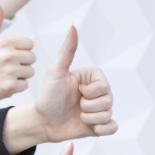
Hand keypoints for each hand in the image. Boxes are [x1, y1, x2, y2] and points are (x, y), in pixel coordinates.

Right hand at [0, 2, 34, 116]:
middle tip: (6, 67)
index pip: (29, 44)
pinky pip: (25, 85)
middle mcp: (8, 55)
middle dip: (22, 63)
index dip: (21, 51)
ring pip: (30, 72)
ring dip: (20, 76)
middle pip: (32, 58)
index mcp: (4, 42)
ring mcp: (10, 71)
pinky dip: (16, 87)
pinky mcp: (10, 87)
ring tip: (4, 75)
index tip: (8, 55)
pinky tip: (3, 85)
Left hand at [34, 25, 116, 141]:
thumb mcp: (56, 71)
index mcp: (92, 79)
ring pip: (108, 114)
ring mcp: (100, 109)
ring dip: (90, 118)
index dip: (91, 91)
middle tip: (75, 104)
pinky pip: (112, 128)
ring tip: (77, 115)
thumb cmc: (47, 95)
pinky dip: (102, 129)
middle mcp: (98, 93)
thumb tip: (73, 25)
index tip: (77, 91)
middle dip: (89, 106)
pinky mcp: (100, 126)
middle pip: (109, 100)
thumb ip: (67, 50)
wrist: (42, 121)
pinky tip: (90, 127)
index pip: (105, 85)